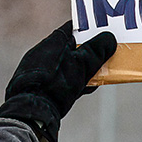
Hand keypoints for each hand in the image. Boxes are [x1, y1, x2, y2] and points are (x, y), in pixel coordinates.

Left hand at [0, 21, 115, 141]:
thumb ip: (97, 50)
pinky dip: (71, 82)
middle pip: (69, 48)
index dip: (88, 30)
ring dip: (80, 69)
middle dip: (86, 53)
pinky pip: (58, 79)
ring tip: (95, 75)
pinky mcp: (36, 86)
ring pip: (64, 65)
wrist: (31, 112)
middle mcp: (41, 53)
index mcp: (52, 42)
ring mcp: (37, 70)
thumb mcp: (82, 65)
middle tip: (103, 56)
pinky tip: (82, 89)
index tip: (101, 34)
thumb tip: (110, 38)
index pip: (72, 29)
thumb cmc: (56, 84)